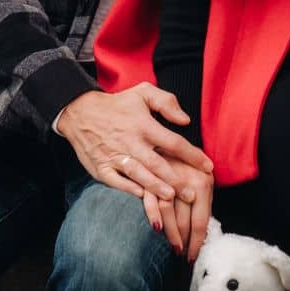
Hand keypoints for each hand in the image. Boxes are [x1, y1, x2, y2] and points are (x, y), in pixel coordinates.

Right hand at [55, 84, 213, 203]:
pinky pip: (116, 182)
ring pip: (139, 175)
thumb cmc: (118, 104)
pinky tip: (142, 197)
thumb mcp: (143, 92)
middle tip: (193, 194)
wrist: (81, 112)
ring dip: (155, 188)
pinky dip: (129, 189)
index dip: (192, 155)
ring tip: (171, 198)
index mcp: (143, 124)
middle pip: (157, 164)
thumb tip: (185, 120)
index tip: (208, 167)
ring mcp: (114, 156)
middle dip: (176, 180)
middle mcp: (130, 141)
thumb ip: (166, 102)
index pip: (173, 142)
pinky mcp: (101, 167)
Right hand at [140, 157, 213, 261]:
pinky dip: (151, 214)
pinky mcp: (143, 175)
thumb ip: (203, 192)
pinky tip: (156, 227)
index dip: (197, 241)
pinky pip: (148, 199)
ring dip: (170, 233)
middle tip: (183, 254)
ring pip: (167, 211)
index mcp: (201, 178)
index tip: (194, 255)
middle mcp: (184, 176)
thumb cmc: (178, 154)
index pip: (200, 220)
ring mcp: (162, 174)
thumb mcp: (199, 168)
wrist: (139, 131)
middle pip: (184, 219)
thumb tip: (203, 225)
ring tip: (173, 247)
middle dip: (184, 241)